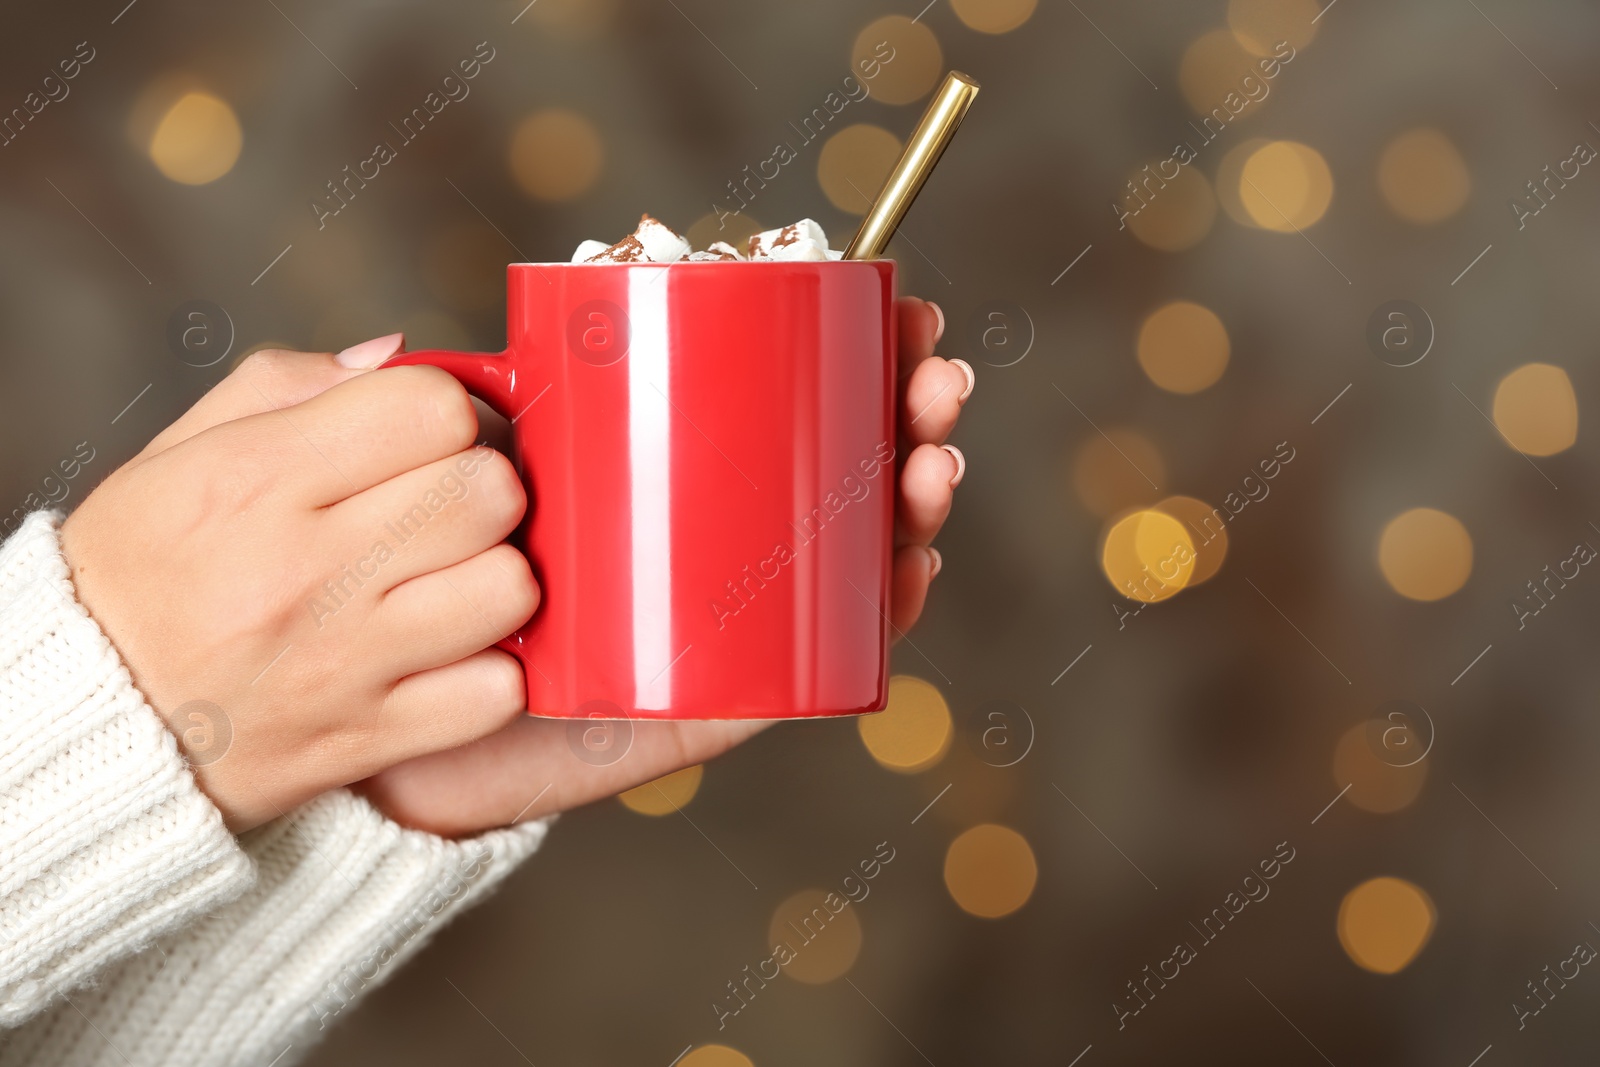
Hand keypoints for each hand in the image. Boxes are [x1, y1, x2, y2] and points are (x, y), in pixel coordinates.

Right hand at [61, 336, 539, 830]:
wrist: (79, 718)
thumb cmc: (135, 575)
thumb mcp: (176, 456)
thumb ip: (289, 388)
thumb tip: (395, 354)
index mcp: (257, 479)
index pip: (431, 408)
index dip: (448, 414)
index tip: (427, 439)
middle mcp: (306, 568)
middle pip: (488, 492)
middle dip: (485, 488)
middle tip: (451, 508)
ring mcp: (343, 660)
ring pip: (508, 587)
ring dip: (497, 578)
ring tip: (455, 582)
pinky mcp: (366, 736)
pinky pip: (494, 692)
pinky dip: (489, 675)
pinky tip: (451, 657)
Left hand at [357, 297, 971, 836]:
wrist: (386, 741)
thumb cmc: (406, 604)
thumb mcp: (410, 498)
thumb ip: (399, 426)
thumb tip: (405, 347)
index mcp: (658, 481)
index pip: (772, 406)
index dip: (846, 353)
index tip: (891, 300)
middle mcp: (706, 545)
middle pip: (832, 471)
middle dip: (903, 416)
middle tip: (932, 376)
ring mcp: (722, 620)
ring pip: (843, 557)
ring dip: (909, 504)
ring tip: (930, 458)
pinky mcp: (716, 699)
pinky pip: (817, 663)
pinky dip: (874, 620)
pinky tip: (906, 568)